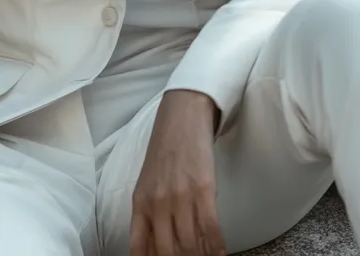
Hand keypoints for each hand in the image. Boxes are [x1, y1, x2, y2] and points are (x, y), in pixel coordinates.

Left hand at [130, 89, 226, 255]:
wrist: (181, 117)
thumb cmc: (165, 151)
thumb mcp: (147, 183)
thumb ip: (149, 214)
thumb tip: (156, 247)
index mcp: (140, 202)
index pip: (140, 248)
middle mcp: (158, 203)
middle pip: (168, 252)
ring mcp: (180, 196)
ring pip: (190, 245)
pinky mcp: (203, 189)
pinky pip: (210, 229)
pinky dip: (216, 247)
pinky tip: (219, 254)